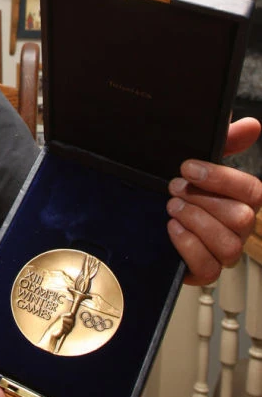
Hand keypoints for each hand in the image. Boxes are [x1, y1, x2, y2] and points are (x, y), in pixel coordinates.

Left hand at [167, 117, 261, 284]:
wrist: (146, 217)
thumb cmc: (182, 187)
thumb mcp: (199, 161)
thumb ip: (226, 142)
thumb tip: (252, 125)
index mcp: (242, 200)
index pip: (254, 191)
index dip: (221, 178)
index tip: (187, 167)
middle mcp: (238, 228)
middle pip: (241, 218)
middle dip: (202, 199)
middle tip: (173, 188)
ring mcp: (223, 252)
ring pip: (228, 245)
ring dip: (196, 221)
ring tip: (171, 207)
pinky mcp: (203, 271)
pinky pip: (209, 269)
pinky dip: (188, 246)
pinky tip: (172, 228)